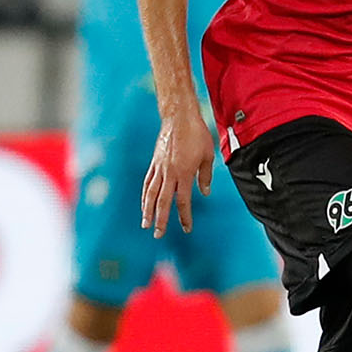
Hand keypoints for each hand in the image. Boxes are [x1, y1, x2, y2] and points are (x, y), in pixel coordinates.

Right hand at [141, 106, 214, 236]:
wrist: (179, 116)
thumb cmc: (197, 134)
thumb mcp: (207, 156)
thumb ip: (205, 176)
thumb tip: (205, 193)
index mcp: (184, 173)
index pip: (183, 201)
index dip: (184, 217)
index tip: (187, 228)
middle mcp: (169, 173)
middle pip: (162, 201)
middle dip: (161, 220)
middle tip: (158, 234)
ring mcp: (159, 167)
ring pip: (151, 193)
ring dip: (147, 210)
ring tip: (145, 223)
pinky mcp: (155, 162)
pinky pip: (148, 181)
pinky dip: (145, 194)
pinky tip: (144, 202)